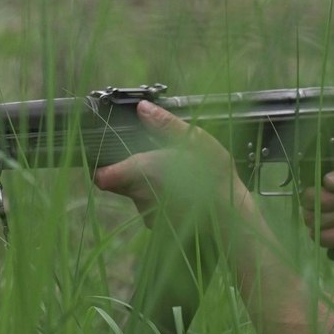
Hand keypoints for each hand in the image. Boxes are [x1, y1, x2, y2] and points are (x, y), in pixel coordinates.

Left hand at [91, 101, 249, 233]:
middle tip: (148, 157)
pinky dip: (159, 199)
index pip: (102, 176)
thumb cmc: (215, 177)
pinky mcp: (160, 226)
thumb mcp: (194, 141)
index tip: (106, 157)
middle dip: (127, 170)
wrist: (233, 217)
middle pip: (118, 184)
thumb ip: (165, 125)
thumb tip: (143, 108)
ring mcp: (149, 214)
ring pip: (135, 195)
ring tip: (170, 173)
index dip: (100, 167)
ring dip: (145, 185)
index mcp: (143, 171)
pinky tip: (179, 191)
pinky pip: (150, 209)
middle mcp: (141, 195)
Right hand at [304, 163, 333, 260]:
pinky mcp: (333, 241)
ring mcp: (326, 225)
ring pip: (313, 228)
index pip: (309, 193)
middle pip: (307, 211)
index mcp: (329, 187)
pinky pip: (322, 243)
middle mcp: (323, 206)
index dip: (324, 198)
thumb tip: (328, 181)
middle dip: (330, 211)